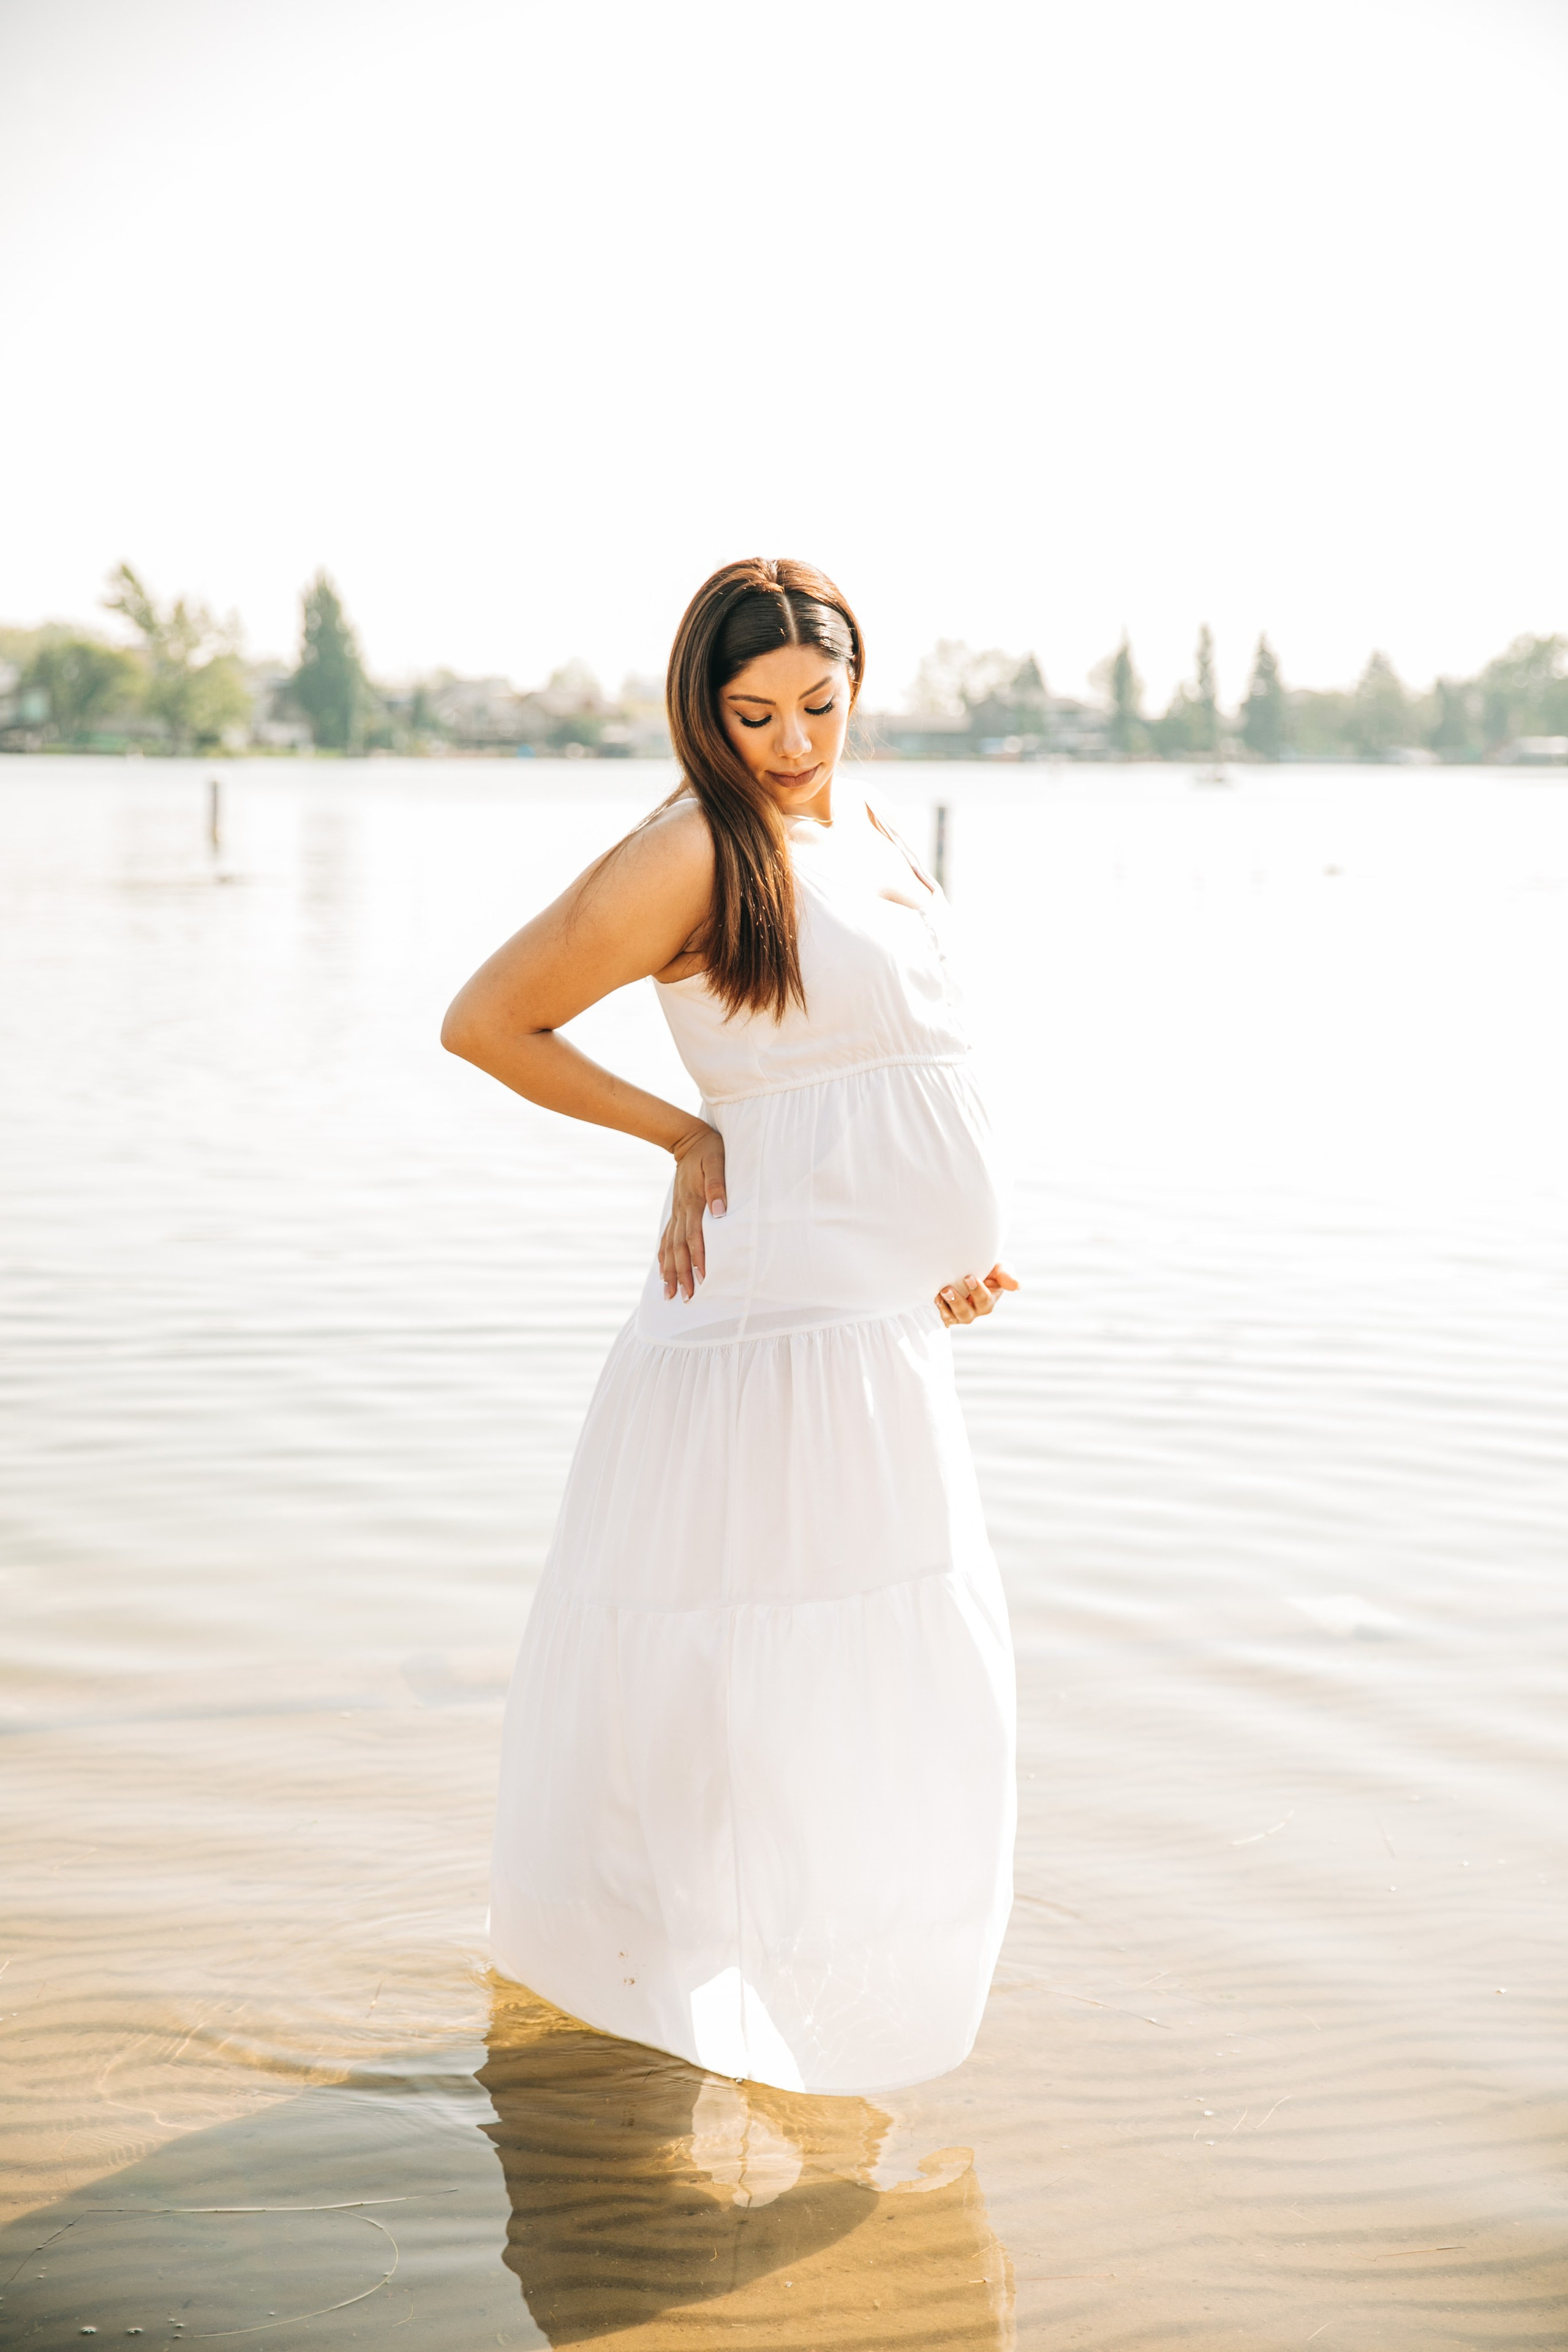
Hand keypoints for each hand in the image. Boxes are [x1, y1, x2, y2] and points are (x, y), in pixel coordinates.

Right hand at [659, 1123, 727, 1299]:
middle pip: (680, 1248)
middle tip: (685, 1298)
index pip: (695, 1237)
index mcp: (694, 1202)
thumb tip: (719, 1212)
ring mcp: (677, 1212)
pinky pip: (666, 1238)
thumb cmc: (709, 1150)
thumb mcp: (717, 1162)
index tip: (702, 1279)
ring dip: (670, 1271)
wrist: (688, 1139)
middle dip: (682, 1275)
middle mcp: (683, 1211)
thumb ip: (718, 1186)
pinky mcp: (676, 1211)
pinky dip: (663, 1256)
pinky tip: (661, 1270)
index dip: (698, 1259)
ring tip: (669, 1293)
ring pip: (670, 1247)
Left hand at [936, 1262, 1018, 1327]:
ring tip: (941, 1292)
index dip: (977, 1291)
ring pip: (955, 1316)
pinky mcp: (950, 1313)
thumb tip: (1017, 1286)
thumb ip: (1006, 1276)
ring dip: (947, 1305)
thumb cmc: (988, 1269)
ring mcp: (962, 1313)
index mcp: (989, 1300)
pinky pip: (946, 1317)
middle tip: (947, 1288)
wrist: (970, 1268)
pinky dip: (940, 1309)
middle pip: (967, 1313)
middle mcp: (976, 1310)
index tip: (968, 1277)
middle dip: (957, 1302)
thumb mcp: (1000, 1268)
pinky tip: (936, 1297)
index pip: (984, 1299)